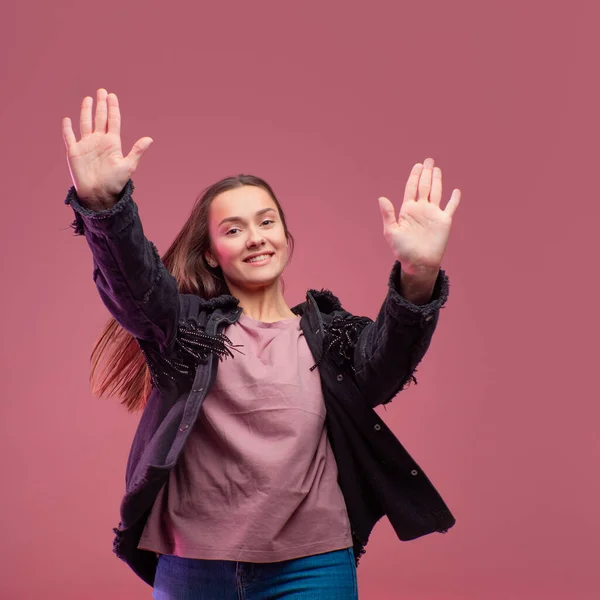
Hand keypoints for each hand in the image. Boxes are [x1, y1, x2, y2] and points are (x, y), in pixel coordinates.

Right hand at [61, 88, 152, 201]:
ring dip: (86, 111)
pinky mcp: (74, 152)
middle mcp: (99, 141)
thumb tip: (150, 139)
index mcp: (112, 143)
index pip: (113, 121)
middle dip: (101, 105)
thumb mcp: (128, 166)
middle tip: (102, 91)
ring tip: (89, 99)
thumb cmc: (115, 183)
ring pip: (85, 123)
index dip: (113, 108)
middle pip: (100, 118)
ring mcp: (86, 145)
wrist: (99, 195)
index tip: (112, 95)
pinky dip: (67, 128)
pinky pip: (69, 137)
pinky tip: (67, 119)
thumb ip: (136, 151)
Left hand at [378, 157, 460, 275]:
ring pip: (436, 192)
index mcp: (408, 210)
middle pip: (424, 186)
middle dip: (426, 173)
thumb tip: (381, 198)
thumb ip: (388, 214)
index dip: (414, 176)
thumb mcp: (391, 232)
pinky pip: (450, 207)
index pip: (411, 188)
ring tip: (436, 168)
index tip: (417, 166)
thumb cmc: (403, 250)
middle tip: (428, 160)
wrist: (419, 263)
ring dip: (437, 180)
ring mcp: (433, 214)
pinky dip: (454, 199)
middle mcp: (421, 209)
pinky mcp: (444, 221)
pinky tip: (456, 191)